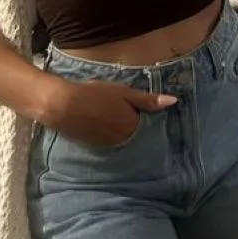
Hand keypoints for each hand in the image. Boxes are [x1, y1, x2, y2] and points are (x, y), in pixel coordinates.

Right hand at [41, 76, 176, 146]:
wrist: (63, 106)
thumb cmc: (95, 94)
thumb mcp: (124, 92)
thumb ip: (148, 100)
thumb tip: (174, 101)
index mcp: (134, 126)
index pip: (151, 128)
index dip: (151, 121)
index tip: (153, 116)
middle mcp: (125, 141)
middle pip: (139, 136)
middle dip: (141, 129)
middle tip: (138, 118)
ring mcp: (110, 145)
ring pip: (126, 140)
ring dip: (127, 133)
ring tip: (122, 121)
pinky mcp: (97, 146)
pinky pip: (113, 143)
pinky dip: (115, 136)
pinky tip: (108, 126)